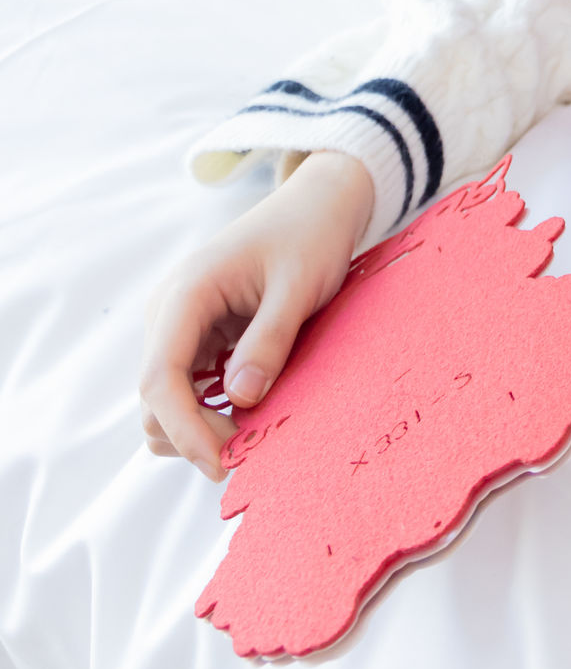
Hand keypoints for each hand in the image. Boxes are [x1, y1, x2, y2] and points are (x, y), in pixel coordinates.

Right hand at [139, 152, 376, 480]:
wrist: (318, 204)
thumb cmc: (310, 235)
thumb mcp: (299, 286)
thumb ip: (270, 340)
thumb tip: (242, 398)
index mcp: (185, 294)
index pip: (159, 379)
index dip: (185, 430)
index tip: (224, 464)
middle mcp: (169, 314)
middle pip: (155, 401)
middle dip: (193, 436)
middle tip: (251, 448)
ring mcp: (179, 327)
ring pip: (166, 403)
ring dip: (199, 427)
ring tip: (255, 430)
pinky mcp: (197, 338)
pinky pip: (189, 390)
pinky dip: (210, 412)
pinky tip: (251, 412)